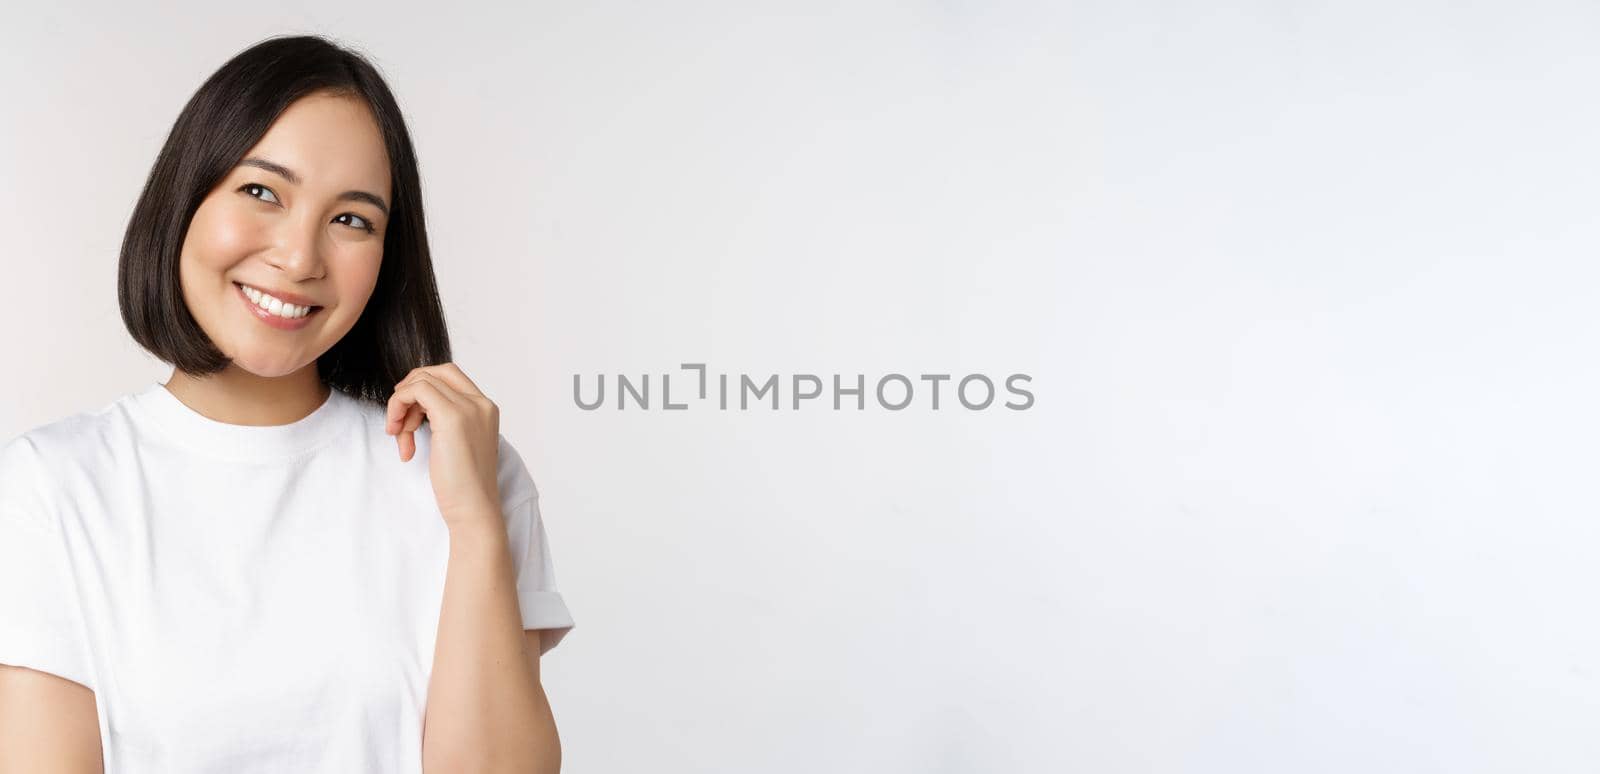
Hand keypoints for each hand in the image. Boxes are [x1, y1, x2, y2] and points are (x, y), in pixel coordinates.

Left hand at [385, 363, 502, 529]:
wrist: (473, 510)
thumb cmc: (463, 486)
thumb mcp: (458, 444)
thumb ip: (447, 420)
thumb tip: (417, 406)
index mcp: (485, 409)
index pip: (449, 376)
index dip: (420, 389)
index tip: (408, 416)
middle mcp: (480, 403)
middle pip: (434, 372)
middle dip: (408, 393)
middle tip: (399, 424)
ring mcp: (469, 408)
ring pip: (422, 380)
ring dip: (400, 406)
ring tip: (400, 439)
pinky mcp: (452, 417)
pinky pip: (415, 391)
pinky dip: (398, 406)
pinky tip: (398, 435)